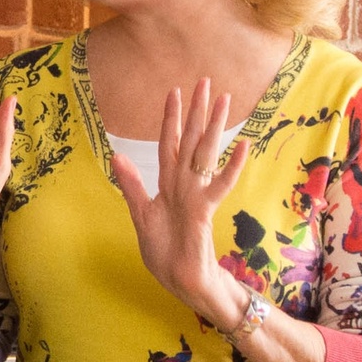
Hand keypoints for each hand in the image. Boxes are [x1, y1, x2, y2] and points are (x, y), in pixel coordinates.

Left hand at [110, 76, 251, 325]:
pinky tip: (244, 146)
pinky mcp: (203, 212)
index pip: (168, 144)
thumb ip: (132, 187)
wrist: (181, 282)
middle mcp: (184, 185)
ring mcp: (196, 196)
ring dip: (214, 127)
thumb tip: (118, 156)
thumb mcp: (142, 217)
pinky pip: (218, 186)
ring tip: (225, 100)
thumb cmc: (165, 253)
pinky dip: (230, 168)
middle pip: (190, 140)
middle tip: (207, 80)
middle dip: (197, 111)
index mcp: (168, 185)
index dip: (170, 119)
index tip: (174, 90)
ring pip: (205, 154)